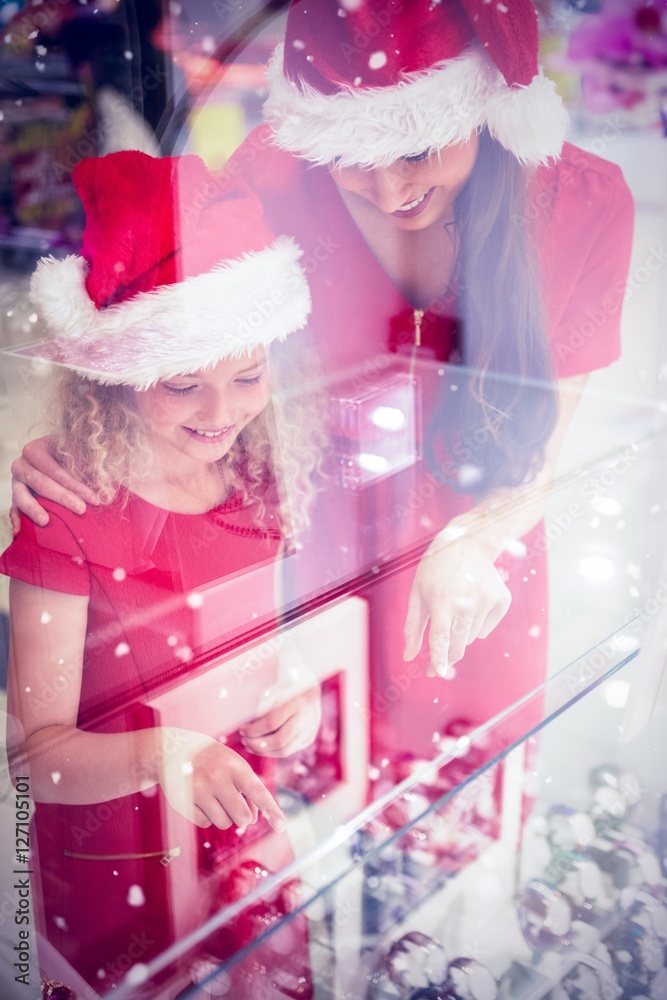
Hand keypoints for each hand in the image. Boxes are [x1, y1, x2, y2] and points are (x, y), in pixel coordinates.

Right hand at [10, 436, 98, 533]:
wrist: (56, 463)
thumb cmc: (73, 460)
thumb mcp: (78, 457)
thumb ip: (85, 465)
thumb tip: (102, 485)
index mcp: (37, 449)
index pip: (55, 469)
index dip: (75, 485)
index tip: (95, 500)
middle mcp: (23, 464)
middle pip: (41, 482)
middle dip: (62, 497)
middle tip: (81, 510)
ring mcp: (16, 482)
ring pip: (21, 496)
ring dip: (33, 509)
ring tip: (45, 521)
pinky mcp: (15, 498)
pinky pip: (13, 509)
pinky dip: (16, 520)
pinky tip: (19, 532)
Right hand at [159, 729, 285, 832]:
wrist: (173, 749)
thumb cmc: (213, 759)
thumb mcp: (234, 765)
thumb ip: (248, 789)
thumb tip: (254, 819)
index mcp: (234, 765)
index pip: (258, 792)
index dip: (271, 811)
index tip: (281, 827)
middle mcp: (217, 778)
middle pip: (243, 817)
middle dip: (243, 816)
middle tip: (234, 803)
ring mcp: (199, 791)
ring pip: (224, 823)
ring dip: (224, 816)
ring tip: (216, 797)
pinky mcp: (183, 802)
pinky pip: (205, 824)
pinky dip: (207, 816)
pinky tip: (201, 800)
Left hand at [240, 686, 321, 757]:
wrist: (309, 683)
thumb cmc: (283, 684)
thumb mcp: (272, 688)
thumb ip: (261, 707)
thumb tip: (245, 725)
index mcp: (296, 701)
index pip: (271, 723)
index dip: (253, 730)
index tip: (242, 730)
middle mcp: (306, 718)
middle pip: (279, 740)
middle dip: (257, 744)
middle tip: (244, 741)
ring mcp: (310, 729)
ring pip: (284, 750)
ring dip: (264, 751)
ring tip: (249, 745)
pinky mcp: (309, 738)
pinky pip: (289, 751)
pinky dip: (273, 752)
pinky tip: (261, 747)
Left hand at [403, 532, 510, 675]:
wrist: (470, 542)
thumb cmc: (436, 569)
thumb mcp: (417, 592)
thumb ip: (413, 626)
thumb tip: (408, 656)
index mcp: (442, 599)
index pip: (440, 636)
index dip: (438, 658)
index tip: (437, 673)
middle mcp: (467, 602)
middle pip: (457, 644)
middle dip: (446, 658)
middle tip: (435, 668)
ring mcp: (487, 601)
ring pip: (470, 638)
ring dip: (459, 634)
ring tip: (455, 608)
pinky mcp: (501, 601)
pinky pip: (485, 629)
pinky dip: (475, 624)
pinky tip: (471, 603)